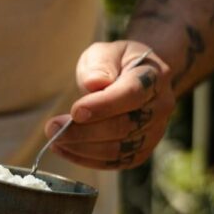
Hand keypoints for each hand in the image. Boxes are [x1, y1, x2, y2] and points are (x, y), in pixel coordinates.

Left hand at [44, 41, 174, 169]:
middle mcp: (161, 106)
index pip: (131, 94)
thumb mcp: (106, 51)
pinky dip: (88, 159)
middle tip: (52, 127)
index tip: (75, 111)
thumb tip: (94, 84)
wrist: (138, 78)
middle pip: (124, 126)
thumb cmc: (117, 63)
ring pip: (119, 149)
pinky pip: (117, 162)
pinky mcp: (143, 150)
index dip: (103, 105)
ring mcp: (155, 131)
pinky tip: (66, 150)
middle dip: (84, 130)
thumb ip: (100, 64)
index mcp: (155, 76)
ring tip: (55, 140)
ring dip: (83, 148)